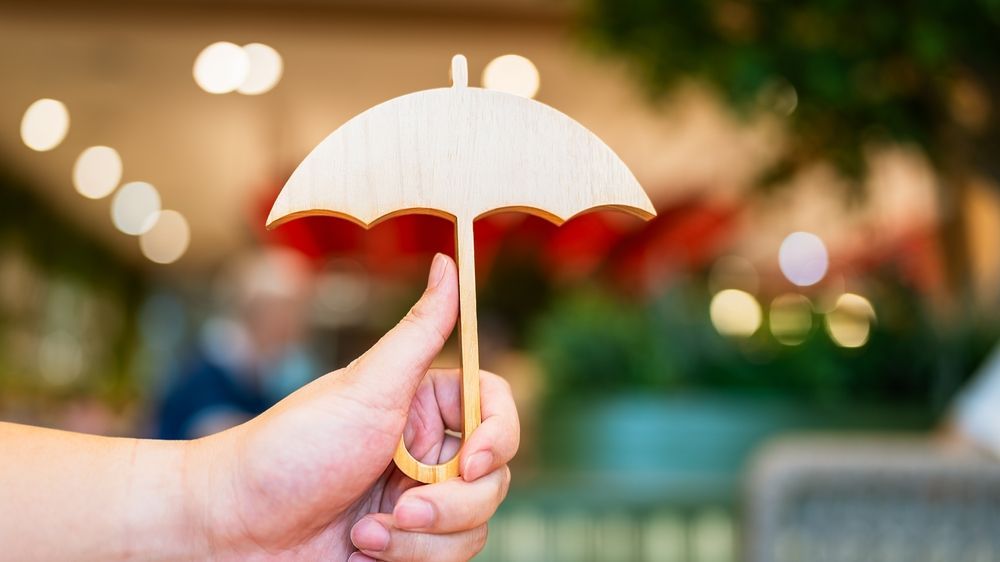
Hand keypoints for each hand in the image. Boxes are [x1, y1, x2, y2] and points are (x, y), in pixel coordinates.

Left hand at [189, 254, 519, 560]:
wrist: (232, 528)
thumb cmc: (291, 449)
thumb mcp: (365, 387)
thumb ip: (420, 330)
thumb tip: (447, 261)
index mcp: (425, 408)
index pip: (497, 410)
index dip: (500, 436)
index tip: (473, 461)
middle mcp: (429, 454)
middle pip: (494, 477)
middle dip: (449, 504)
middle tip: (398, 507)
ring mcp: (421, 503)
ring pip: (475, 526)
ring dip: (421, 539)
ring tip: (365, 534)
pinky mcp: (408, 547)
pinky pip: (447, 558)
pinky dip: (407, 558)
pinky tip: (360, 549)